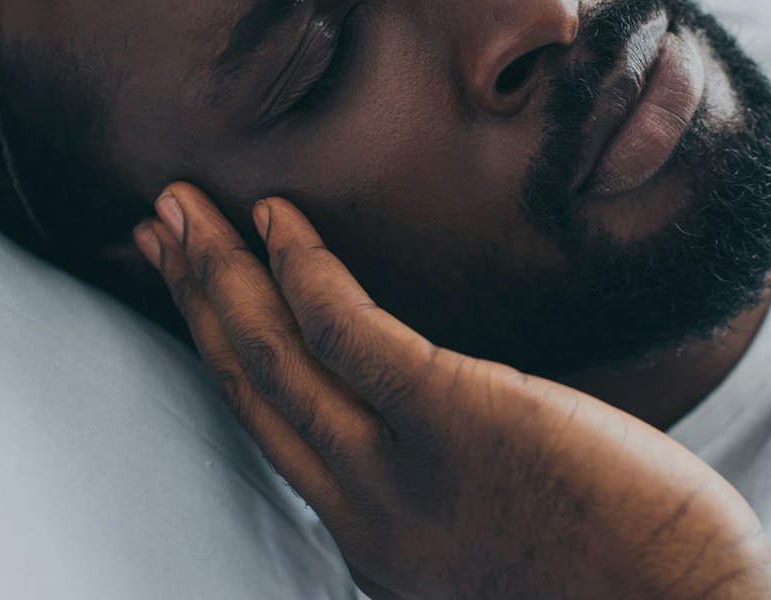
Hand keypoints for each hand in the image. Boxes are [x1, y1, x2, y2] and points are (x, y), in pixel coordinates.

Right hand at [134, 184, 770, 599]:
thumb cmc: (612, 568)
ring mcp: (398, 469)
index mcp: (368, 529)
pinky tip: (282, 219)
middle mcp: (360, 509)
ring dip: (220, 273)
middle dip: (193, 295)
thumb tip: (410, 409)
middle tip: (158, 224)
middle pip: (247, 384)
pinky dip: (305, 271)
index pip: (267, 424)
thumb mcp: (484, 531)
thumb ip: (428, 477)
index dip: (217, 346)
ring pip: (274, 358)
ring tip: (185, 206)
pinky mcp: (453, 421)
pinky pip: (350, 334)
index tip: (190, 286)